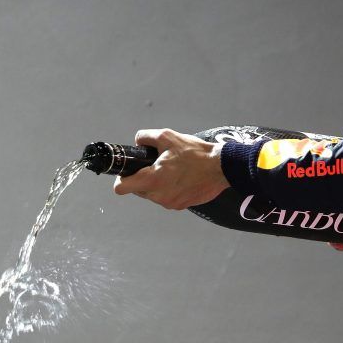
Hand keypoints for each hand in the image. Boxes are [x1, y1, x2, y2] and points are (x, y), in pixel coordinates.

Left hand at [113, 128, 228, 209]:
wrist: (221, 168)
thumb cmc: (196, 153)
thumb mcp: (168, 137)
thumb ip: (146, 138)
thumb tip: (138, 141)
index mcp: (152, 180)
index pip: (121, 188)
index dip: (121, 179)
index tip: (129, 171)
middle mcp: (158, 196)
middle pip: (137, 190)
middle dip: (142, 178)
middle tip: (156, 164)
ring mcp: (170, 203)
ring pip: (152, 194)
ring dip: (156, 183)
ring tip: (172, 169)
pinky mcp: (181, 206)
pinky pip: (166, 197)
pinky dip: (169, 188)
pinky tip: (181, 177)